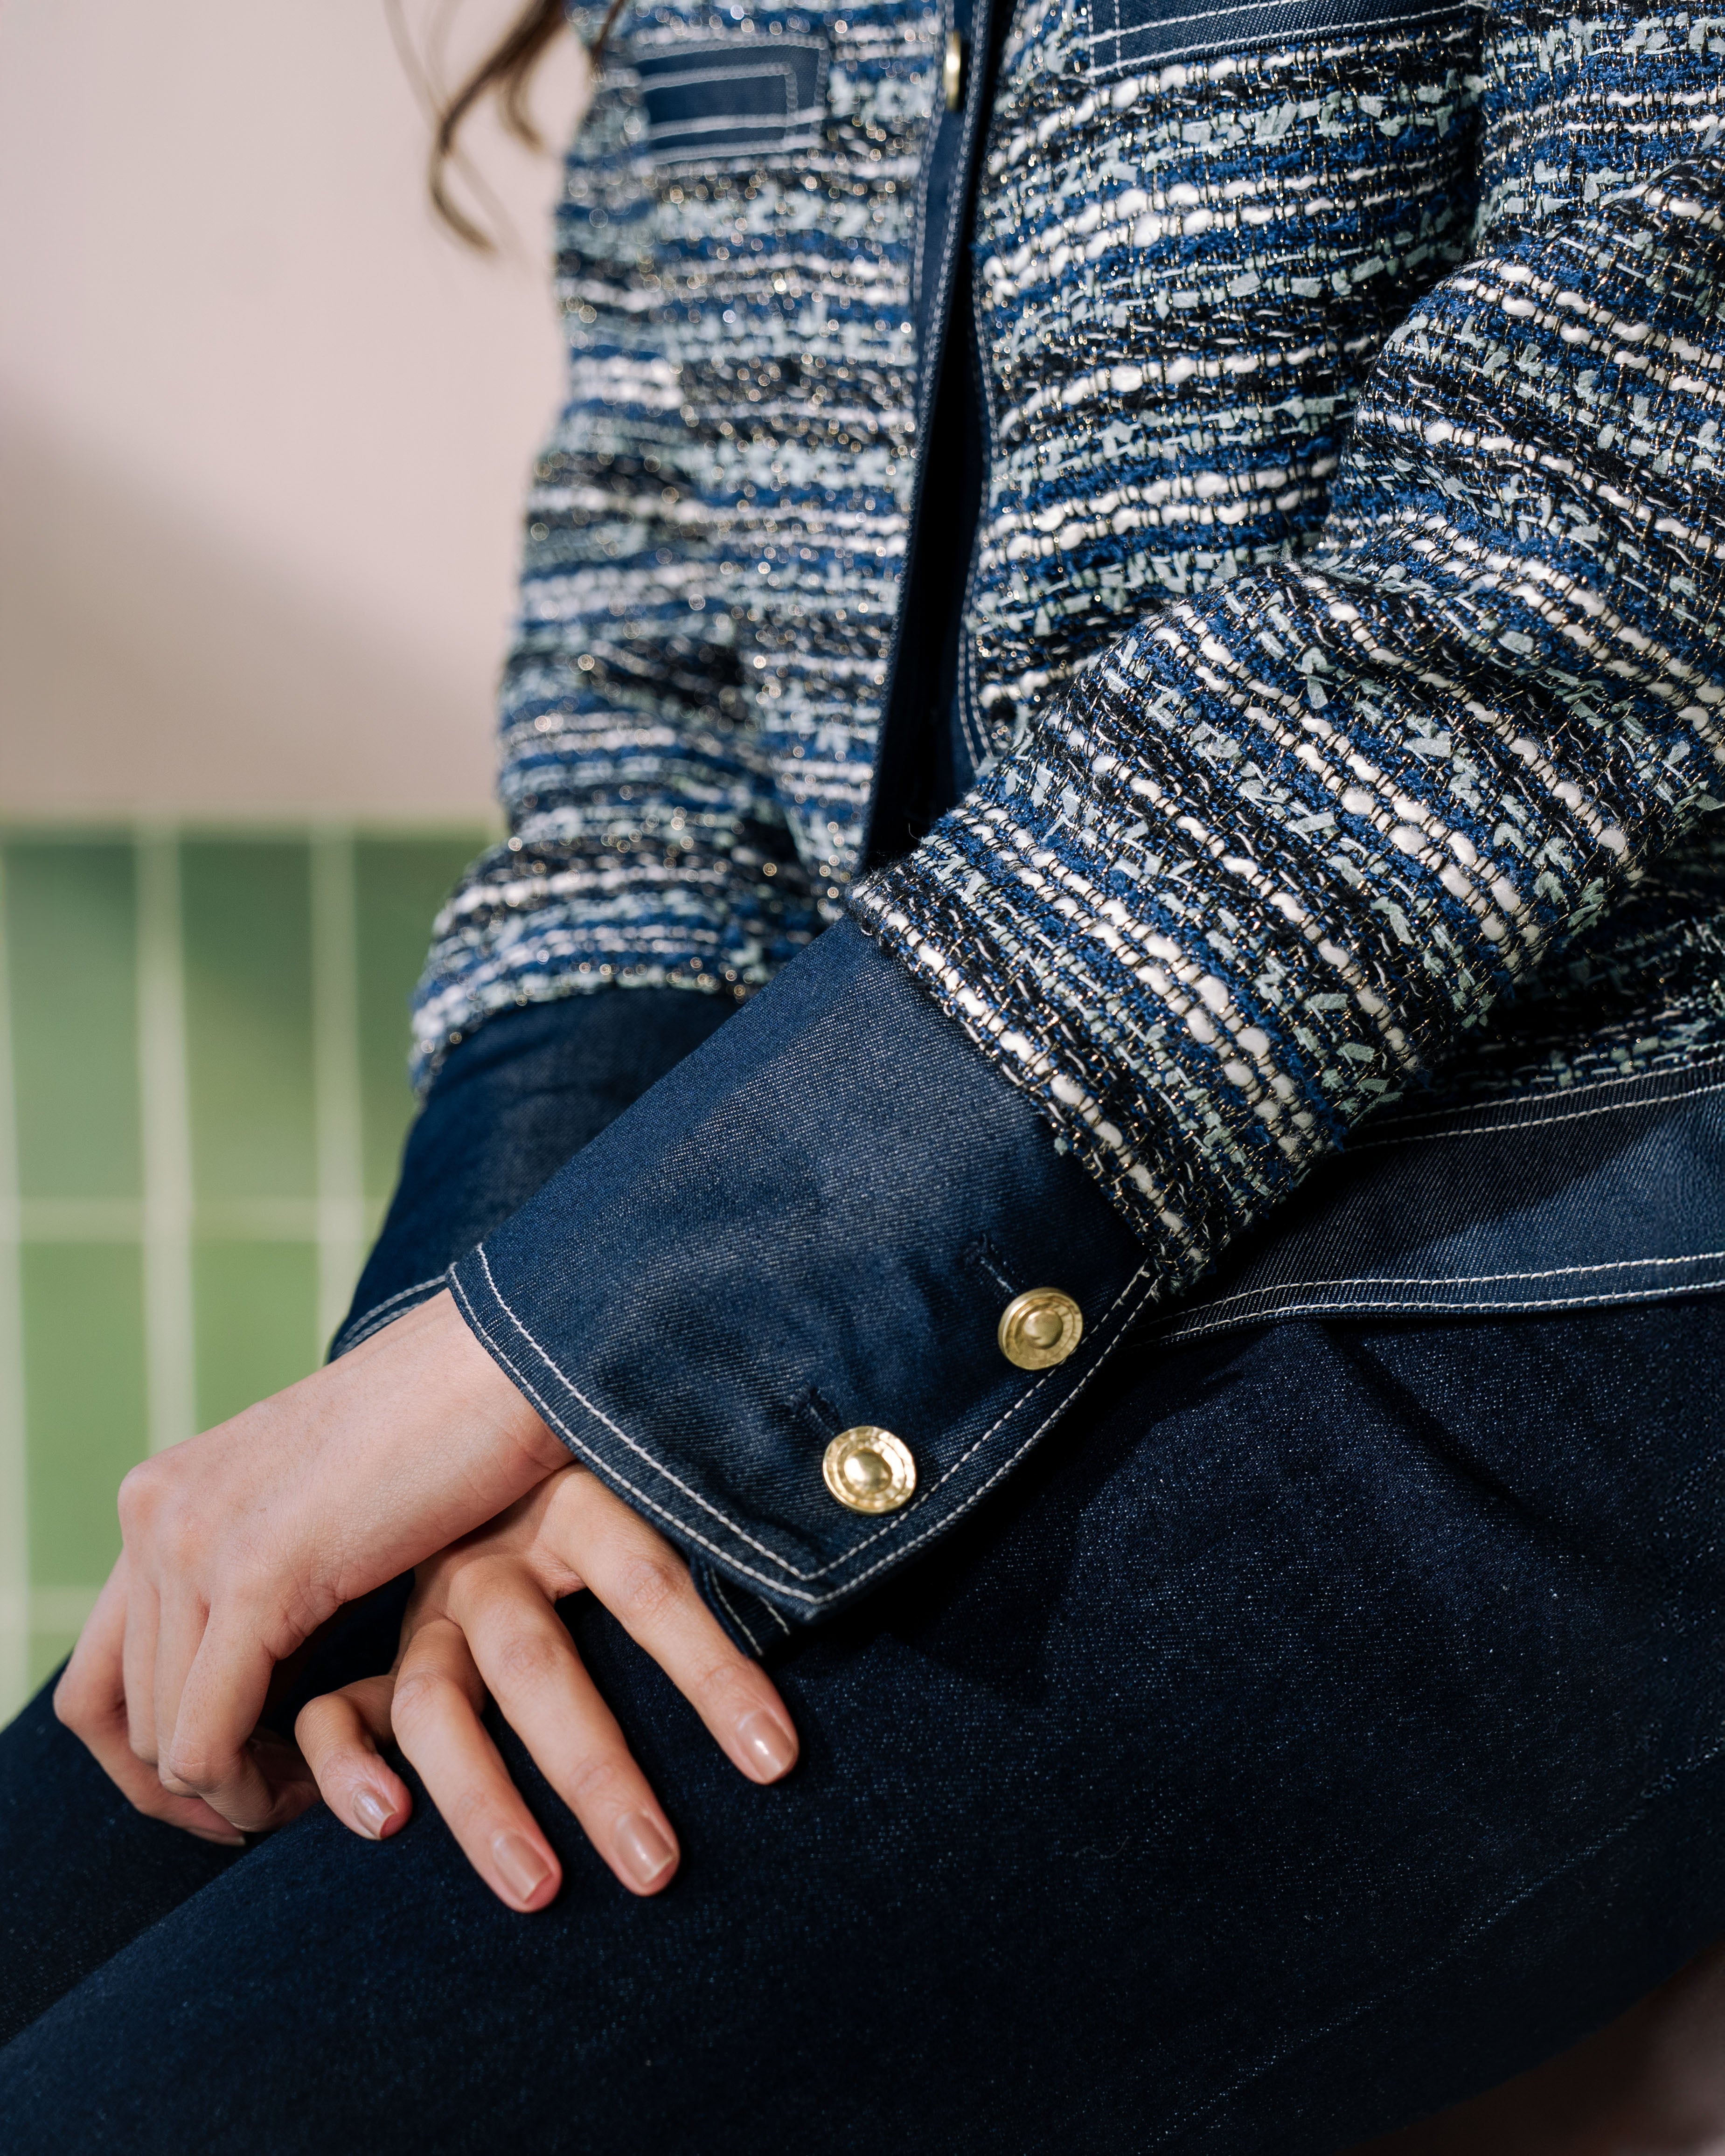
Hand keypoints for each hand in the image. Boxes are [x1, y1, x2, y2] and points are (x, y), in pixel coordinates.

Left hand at [54, 1291, 569, 1839]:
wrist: (502, 1364)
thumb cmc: (443, 1439)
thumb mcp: (318, 1510)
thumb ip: (258, 1575)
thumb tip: (241, 1682)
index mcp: (161, 1496)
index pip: (98, 1676)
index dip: (150, 1760)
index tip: (238, 1790)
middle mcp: (152, 1513)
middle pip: (117, 1717)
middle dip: (191, 1789)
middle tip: (280, 1809)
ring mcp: (194, 1541)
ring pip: (163, 1739)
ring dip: (231, 1794)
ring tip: (311, 1798)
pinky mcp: (255, 1576)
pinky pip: (208, 1739)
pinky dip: (249, 1790)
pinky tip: (315, 1789)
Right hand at [294, 1464, 798, 1903]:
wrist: (487, 1423)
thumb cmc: (618, 1486)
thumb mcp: (657, 1487)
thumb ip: (723, 1538)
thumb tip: (822, 1598)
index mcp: (576, 1500)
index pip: (651, 1586)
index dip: (715, 1674)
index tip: (777, 1761)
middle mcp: (492, 1551)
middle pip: (538, 1663)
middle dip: (598, 1774)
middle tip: (658, 1870)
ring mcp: (427, 1602)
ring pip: (437, 1702)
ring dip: (485, 1803)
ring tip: (541, 1893)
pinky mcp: (377, 1646)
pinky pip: (337, 1708)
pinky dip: (348, 1765)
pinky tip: (385, 1825)